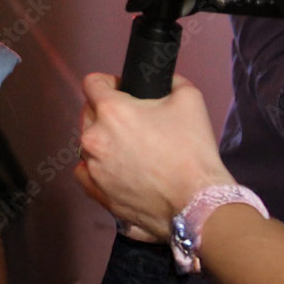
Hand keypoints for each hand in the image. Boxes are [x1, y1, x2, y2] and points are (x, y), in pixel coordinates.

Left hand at [74, 72, 234, 238]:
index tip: (120, 89)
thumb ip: (170, 81)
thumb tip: (163, 81)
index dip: (108, 82)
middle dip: (106, 112)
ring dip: (104, 141)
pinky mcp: (97, 192)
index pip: (92, 83)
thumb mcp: (189, 99)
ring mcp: (93, 167)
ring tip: (131, 149)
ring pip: (88, 144)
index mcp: (112, 111)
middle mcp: (94, 138)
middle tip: (133, 122)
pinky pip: (86, 172)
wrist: (197, 203)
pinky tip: (118, 168)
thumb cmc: (192, 152)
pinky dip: (97, 168)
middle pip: (89, 113)